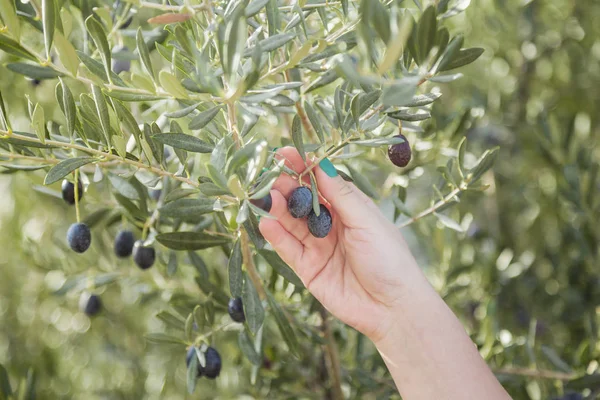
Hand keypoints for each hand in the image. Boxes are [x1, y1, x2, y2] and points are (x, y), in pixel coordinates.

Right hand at [259, 147, 427, 341]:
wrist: (392, 308)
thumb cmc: (388, 259)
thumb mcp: (366, 220)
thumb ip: (339, 194)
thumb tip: (319, 162)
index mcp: (349, 207)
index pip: (320, 181)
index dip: (303, 166)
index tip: (284, 153)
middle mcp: (331, 224)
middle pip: (302, 200)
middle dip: (286, 186)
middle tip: (270, 177)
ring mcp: (318, 246)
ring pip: (291, 223)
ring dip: (277, 209)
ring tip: (264, 197)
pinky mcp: (308, 269)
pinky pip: (288, 248)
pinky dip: (276, 235)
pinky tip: (266, 222)